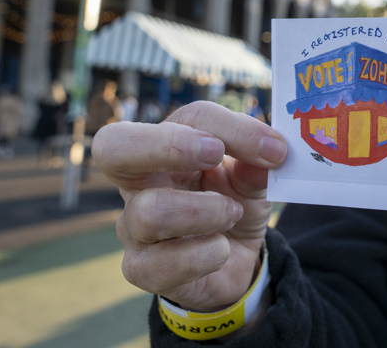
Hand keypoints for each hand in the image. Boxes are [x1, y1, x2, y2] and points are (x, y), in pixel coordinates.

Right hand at [93, 101, 286, 311]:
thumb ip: (258, 163)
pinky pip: (160, 264)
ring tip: (232, 214)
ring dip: (205, 212)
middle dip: (169, 145)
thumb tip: (271, 151)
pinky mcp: (142, 269)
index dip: (230, 128)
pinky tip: (220, 250)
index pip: (188, 118)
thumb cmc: (235, 202)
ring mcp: (134, 226)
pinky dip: (203, 255)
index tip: (272, 148)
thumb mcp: (254, 178)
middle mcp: (139, 181)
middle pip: (113, 147)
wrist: (237, 259)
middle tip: (215, 155)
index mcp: (168, 146)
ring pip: (149, 211)